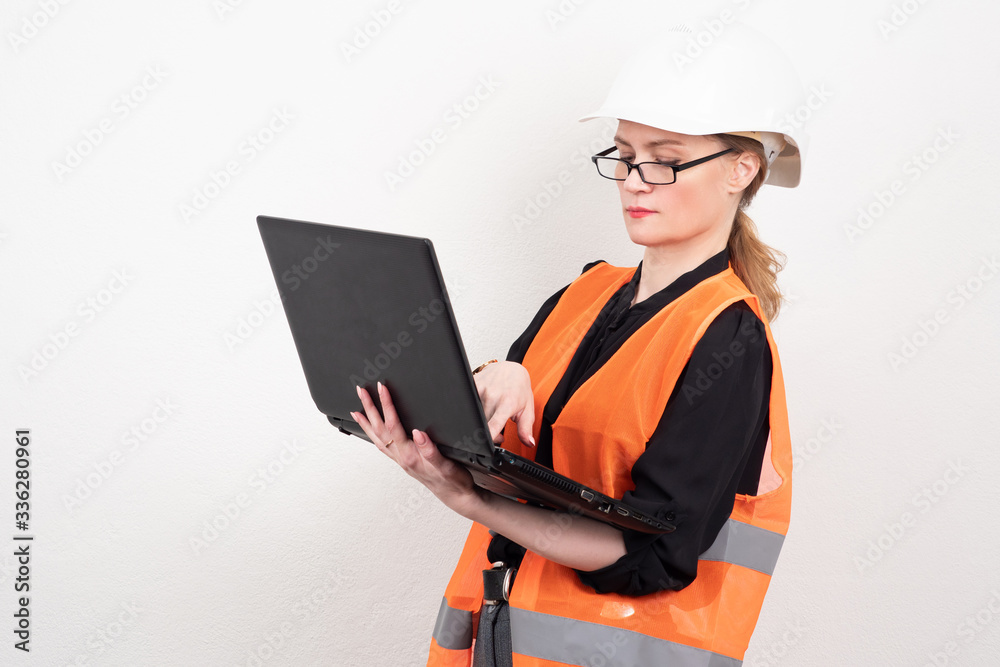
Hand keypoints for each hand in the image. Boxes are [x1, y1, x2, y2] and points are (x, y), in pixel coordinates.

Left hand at [350, 382, 484, 517]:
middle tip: (361, 391)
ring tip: (356, 410)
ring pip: (377, 438)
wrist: (455, 495)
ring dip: (366, 422)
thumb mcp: (446, 465)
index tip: (382, 389)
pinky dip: (373, 435)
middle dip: (370, 408)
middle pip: (379, 429)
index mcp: (410, 455)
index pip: (393, 425)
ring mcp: (400, 459)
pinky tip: (372, 430)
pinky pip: (382, 445)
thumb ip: (430, 450)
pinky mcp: (403, 460)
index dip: (387, 405)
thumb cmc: (452, 481)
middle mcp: (401, 457)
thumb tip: (418, 433)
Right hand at [473, 361, 535, 445]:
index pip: (494, 424)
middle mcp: (493, 395)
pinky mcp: (473, 384)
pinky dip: (474, 411)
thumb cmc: (520, 389)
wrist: (511, 369)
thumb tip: (529, 443)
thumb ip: (526, 429)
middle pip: (483, 424)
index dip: (489, 436)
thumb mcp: (527, 410)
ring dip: (481, 422)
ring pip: (475, 415)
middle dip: (489, 434)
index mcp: (507, 403)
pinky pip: (469, 404)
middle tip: (497, 433)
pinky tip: (483, 408)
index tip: (485, 444)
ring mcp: (481, 388)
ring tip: (491, 418)